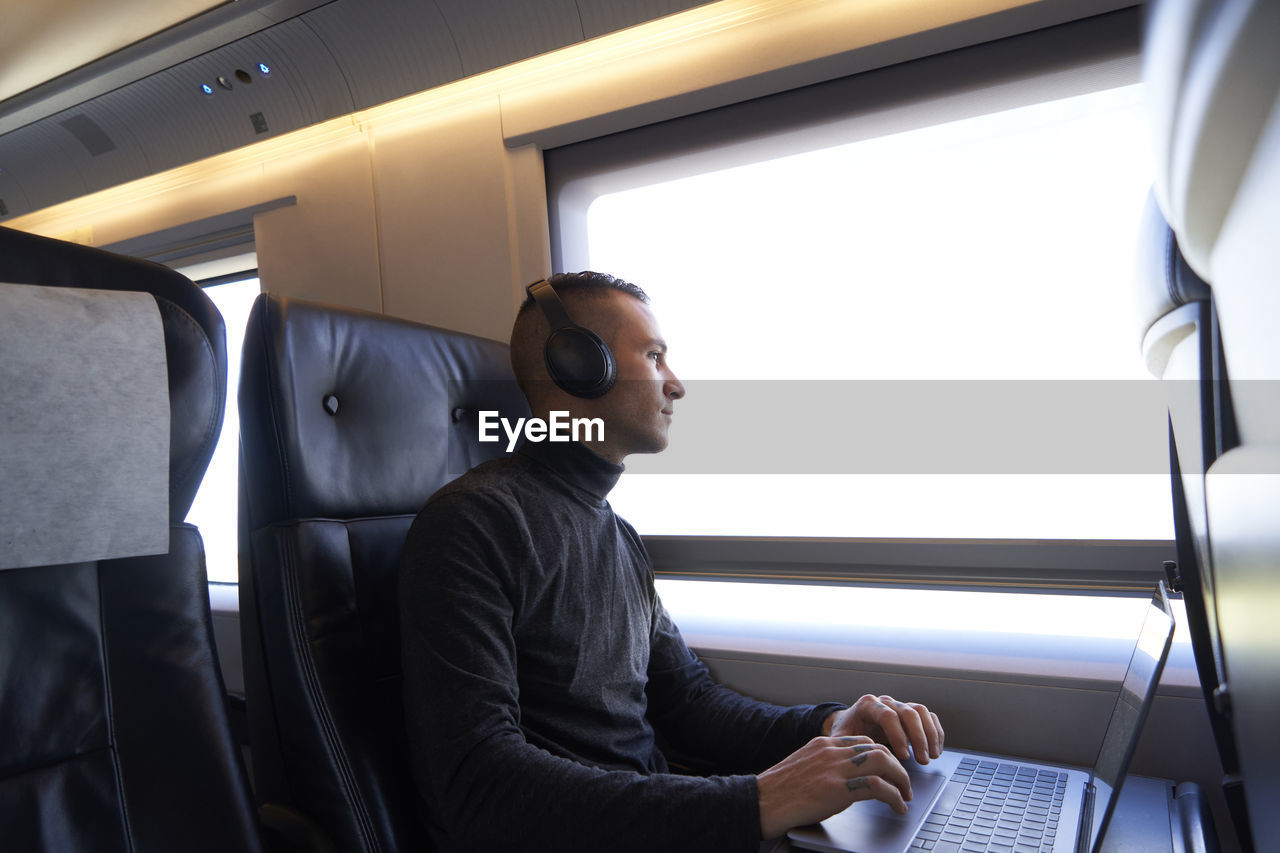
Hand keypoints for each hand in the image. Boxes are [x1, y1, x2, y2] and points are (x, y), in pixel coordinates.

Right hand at [757, 735, 910, 839]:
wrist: (762, 802)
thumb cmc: (778, 791)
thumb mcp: (804, 768)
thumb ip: (826, 767)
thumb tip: (847, 779)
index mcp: (823, 744)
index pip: (863, 741)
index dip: (882, 756)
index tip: (888, 770)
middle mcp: (832, 751)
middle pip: (878, 748)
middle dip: (897, 767)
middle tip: (904, 784)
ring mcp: (835, 768)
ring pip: (883, 761)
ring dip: (901, 779)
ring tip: (905, 795)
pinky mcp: (838, 788)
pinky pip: (878, 787)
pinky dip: (894, 797)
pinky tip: (897, 807)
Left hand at [825, 694, 943, 764]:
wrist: (848, 724)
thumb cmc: (845, 734)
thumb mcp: (841, 740)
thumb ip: (850, 749)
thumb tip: (864, 765)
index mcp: (867, 706)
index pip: (887, 715)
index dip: (898, 735)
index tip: (904, 757)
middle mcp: (884, 702)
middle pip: (907, 712)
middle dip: (918, 738)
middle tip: (922, 760)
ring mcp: (898, 705)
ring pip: (921, 712)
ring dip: (930, 734)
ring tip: (932, 756)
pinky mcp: (909, 713)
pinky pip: (928, 716)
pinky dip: (935, 732)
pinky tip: (936, 749)